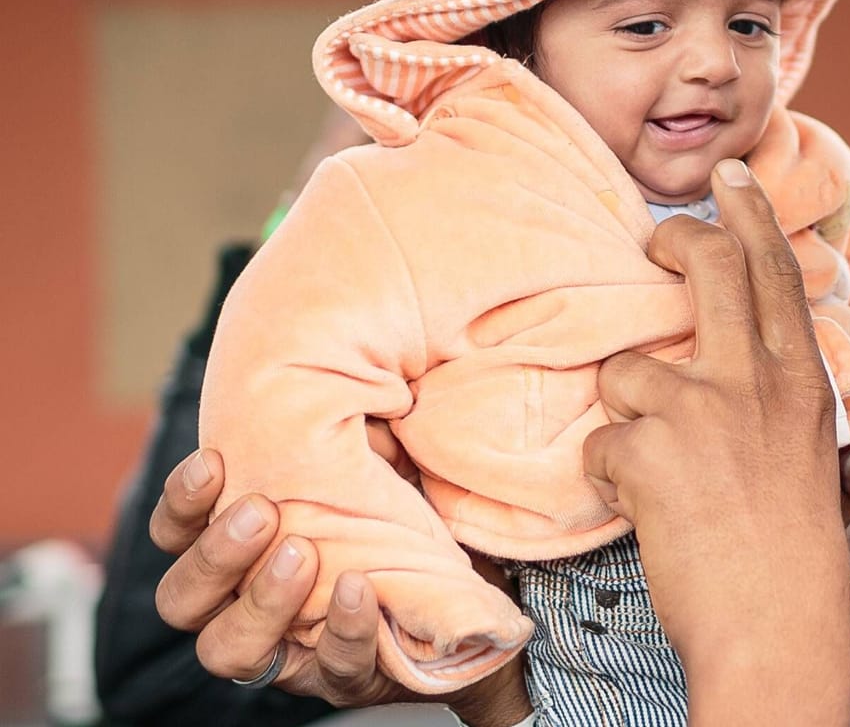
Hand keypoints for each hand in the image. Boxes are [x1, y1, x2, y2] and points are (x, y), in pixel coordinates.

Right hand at [148, 449, 531, 723]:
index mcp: (238, 552)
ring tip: (302, 552)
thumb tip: (341, 372)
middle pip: (181, 600)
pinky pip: (332, 667)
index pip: (175, 536)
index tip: (214, 461)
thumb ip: (338, 433)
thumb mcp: (370, 464)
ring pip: (229, 650)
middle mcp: (245, 607)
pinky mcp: (345, 677)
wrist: (474, 589)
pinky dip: (345, 630)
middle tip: (261, 510)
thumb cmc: (403, 511)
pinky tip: (362, 590)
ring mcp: (290, 652)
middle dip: (214, 555)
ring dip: (260, 599)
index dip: (182, 504)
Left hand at [587, 158, 849, 722]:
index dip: (750, 213)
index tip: (730, 175)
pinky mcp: (650, 450)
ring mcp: (703, 409)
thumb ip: (772, 394)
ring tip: (657, 471)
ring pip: (628, 369)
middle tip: (654, 242)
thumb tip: (738, 356)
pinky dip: (609, 477)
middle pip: (710, 266)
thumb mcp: (806, 451)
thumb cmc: (792, 552)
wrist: (776, 625)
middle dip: (675, 240)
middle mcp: (756, 380)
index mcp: (799, 381)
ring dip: (626, 416)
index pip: (776, 271)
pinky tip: (646, 510)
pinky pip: (600, 442)